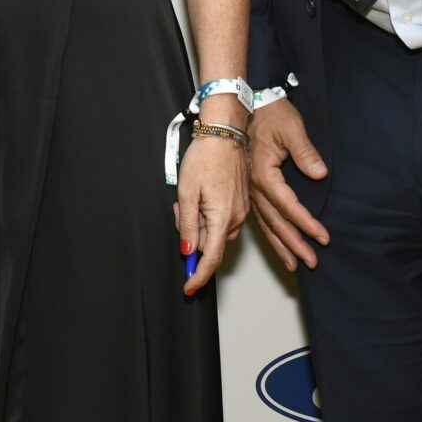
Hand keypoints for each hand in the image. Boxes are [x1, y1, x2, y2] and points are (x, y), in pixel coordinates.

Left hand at [175, 124, 249, 294]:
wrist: (225, 133)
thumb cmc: (205, 158)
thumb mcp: (187, 192)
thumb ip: (187, 224)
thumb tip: (188, 250)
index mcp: (223, 217)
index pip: (211, 257)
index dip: (199, 275)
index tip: (189, 288)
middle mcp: (237, 217)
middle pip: (210, 243)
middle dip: (192, 235)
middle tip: (180, 209)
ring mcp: (241, 209)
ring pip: (215, 231)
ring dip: (199, 223)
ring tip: (190, 197)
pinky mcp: (241, 201)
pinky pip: (222, 219)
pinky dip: (208, 214)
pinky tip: (201, 195)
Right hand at [247, 99, 331, 270]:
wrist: (246, 106)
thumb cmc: (269, 113)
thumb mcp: (291, 127)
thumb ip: (305, 152)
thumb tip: (320, 173)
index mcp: (263, 174)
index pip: (288, 206)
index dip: (306, 223)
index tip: (322, 237)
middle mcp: (254, 187)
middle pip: (276, 222)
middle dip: (294, 244)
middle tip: (310, 262)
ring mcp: (249, 189)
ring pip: (266, 223)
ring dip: (280, 244)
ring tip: (293, 264)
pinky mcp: (250, 187)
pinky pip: (260, 216)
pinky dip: (269, 233)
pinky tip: (276, 242)